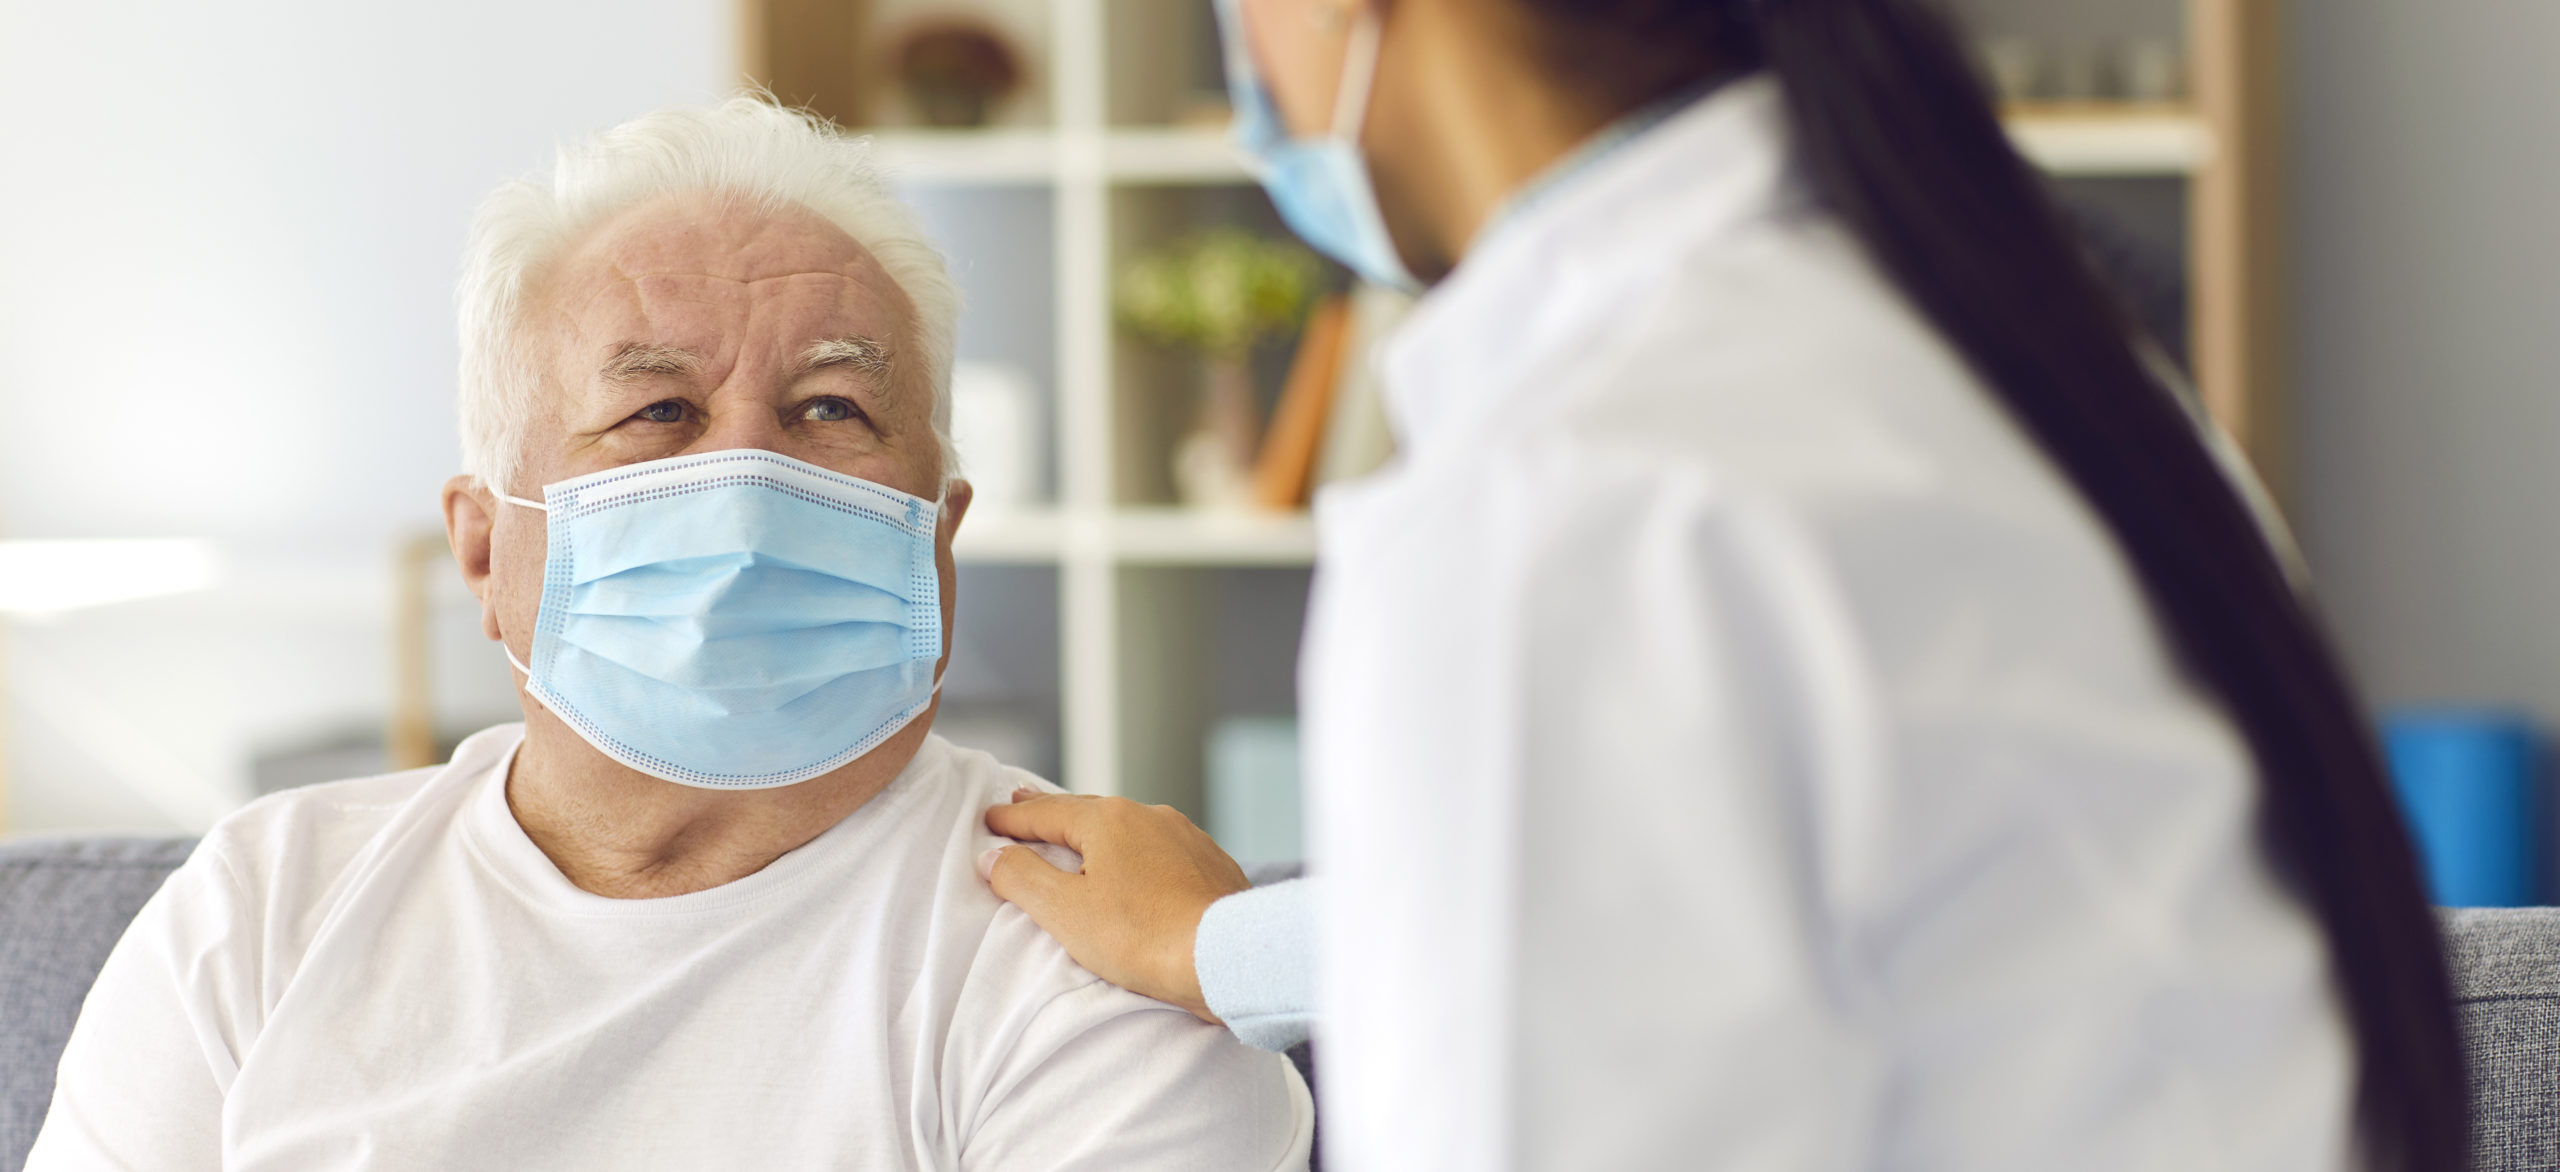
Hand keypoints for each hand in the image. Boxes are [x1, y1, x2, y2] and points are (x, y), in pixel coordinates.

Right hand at [981, 789, 1251, 1023]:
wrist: (1227, 955)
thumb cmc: (1143, 937)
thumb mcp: (1066, 912)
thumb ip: (1023, 879)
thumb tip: (994, 857)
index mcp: (1109, 820)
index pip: (1046, 813)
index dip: (1013, 818)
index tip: (989, 818)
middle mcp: (1149, 815)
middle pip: (1088, 811)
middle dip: (1052, 811)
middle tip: (1024, 802)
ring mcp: (1185, 837)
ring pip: (1128, 828)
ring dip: (1097, 831)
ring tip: (1077, 833)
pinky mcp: (1210, 863)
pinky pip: (1160, 850)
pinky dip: (1135, 853)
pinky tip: (1135, 865)